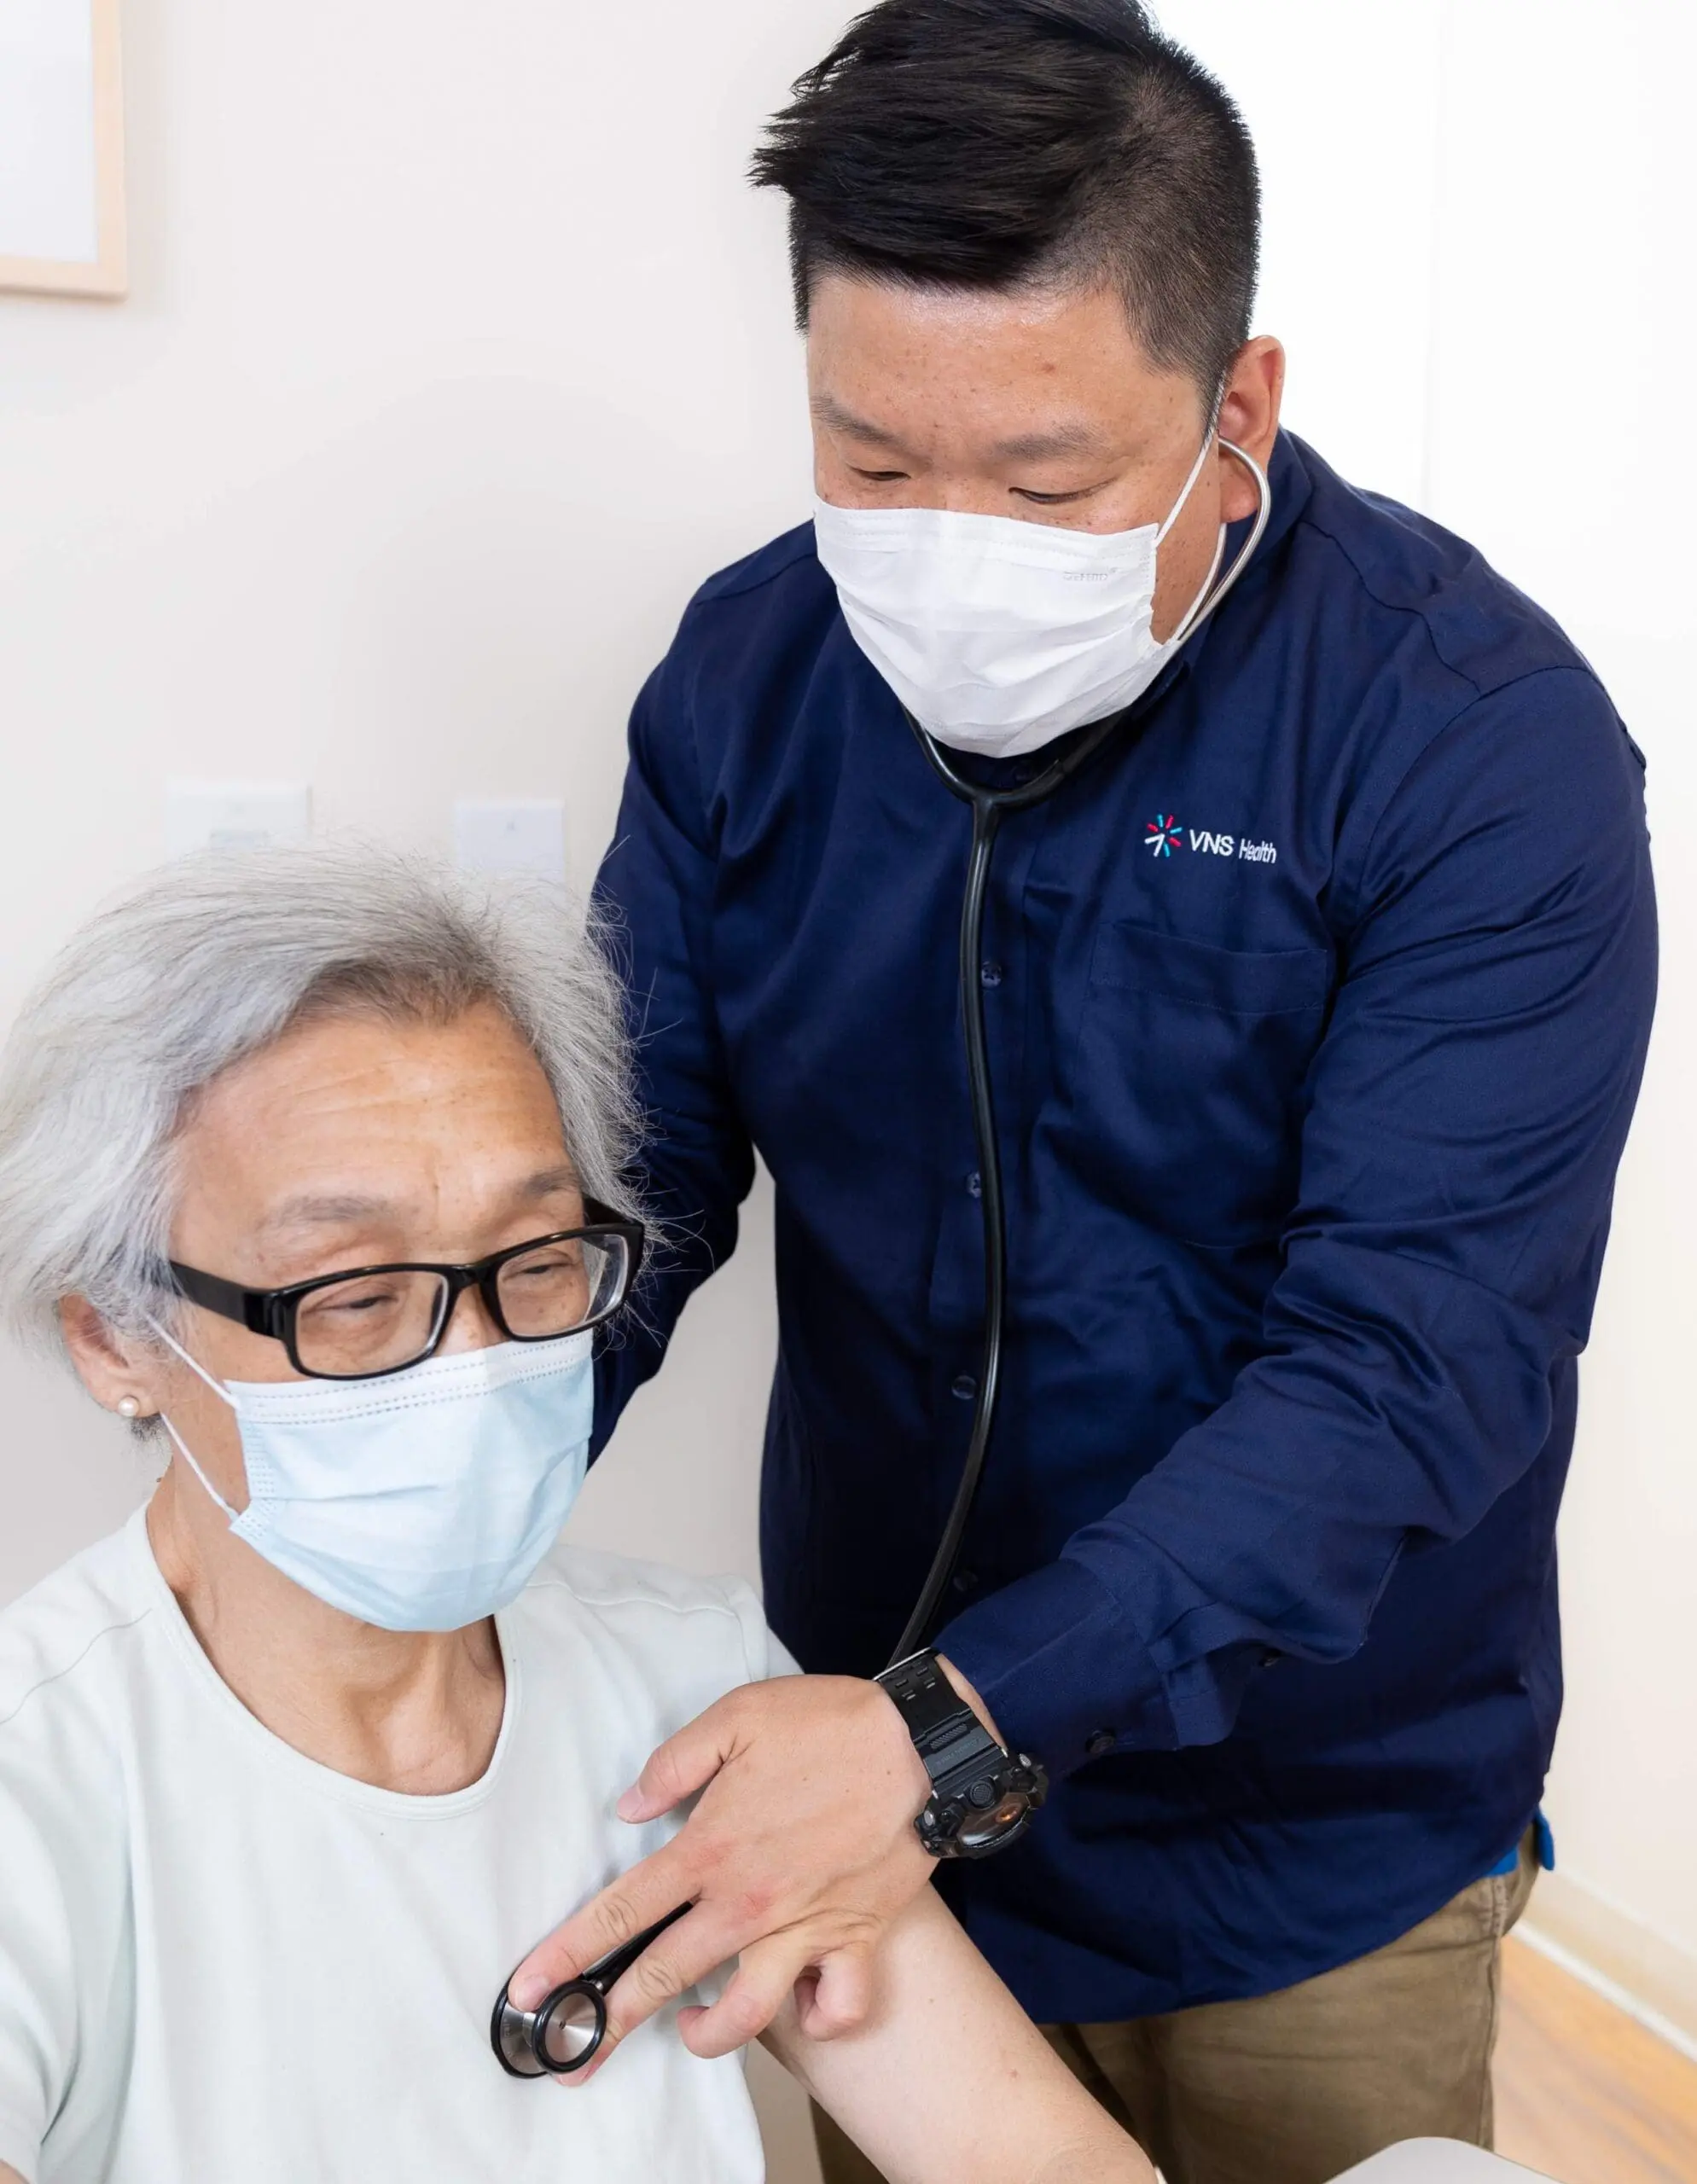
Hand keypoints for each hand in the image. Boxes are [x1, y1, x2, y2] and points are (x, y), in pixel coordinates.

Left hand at [506, 1657, 996, 2078]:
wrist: (926, 1745)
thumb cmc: (832, 1724)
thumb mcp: (738, 1717)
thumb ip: (675, 1763)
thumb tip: (630, 1806)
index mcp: (711, 1848)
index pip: (620, 1913)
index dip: (566, 1956)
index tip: (527, 1992)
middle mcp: (749, 1903)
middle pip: (663, 1979)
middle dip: (608, 2024)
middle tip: (572, 2057)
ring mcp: (803, 1928)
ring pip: (744, 2015)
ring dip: (708, 2034)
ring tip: (690, 2029)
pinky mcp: (854, 1937)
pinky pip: (835, 2006)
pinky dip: (817, 2016)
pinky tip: (800, 2002)